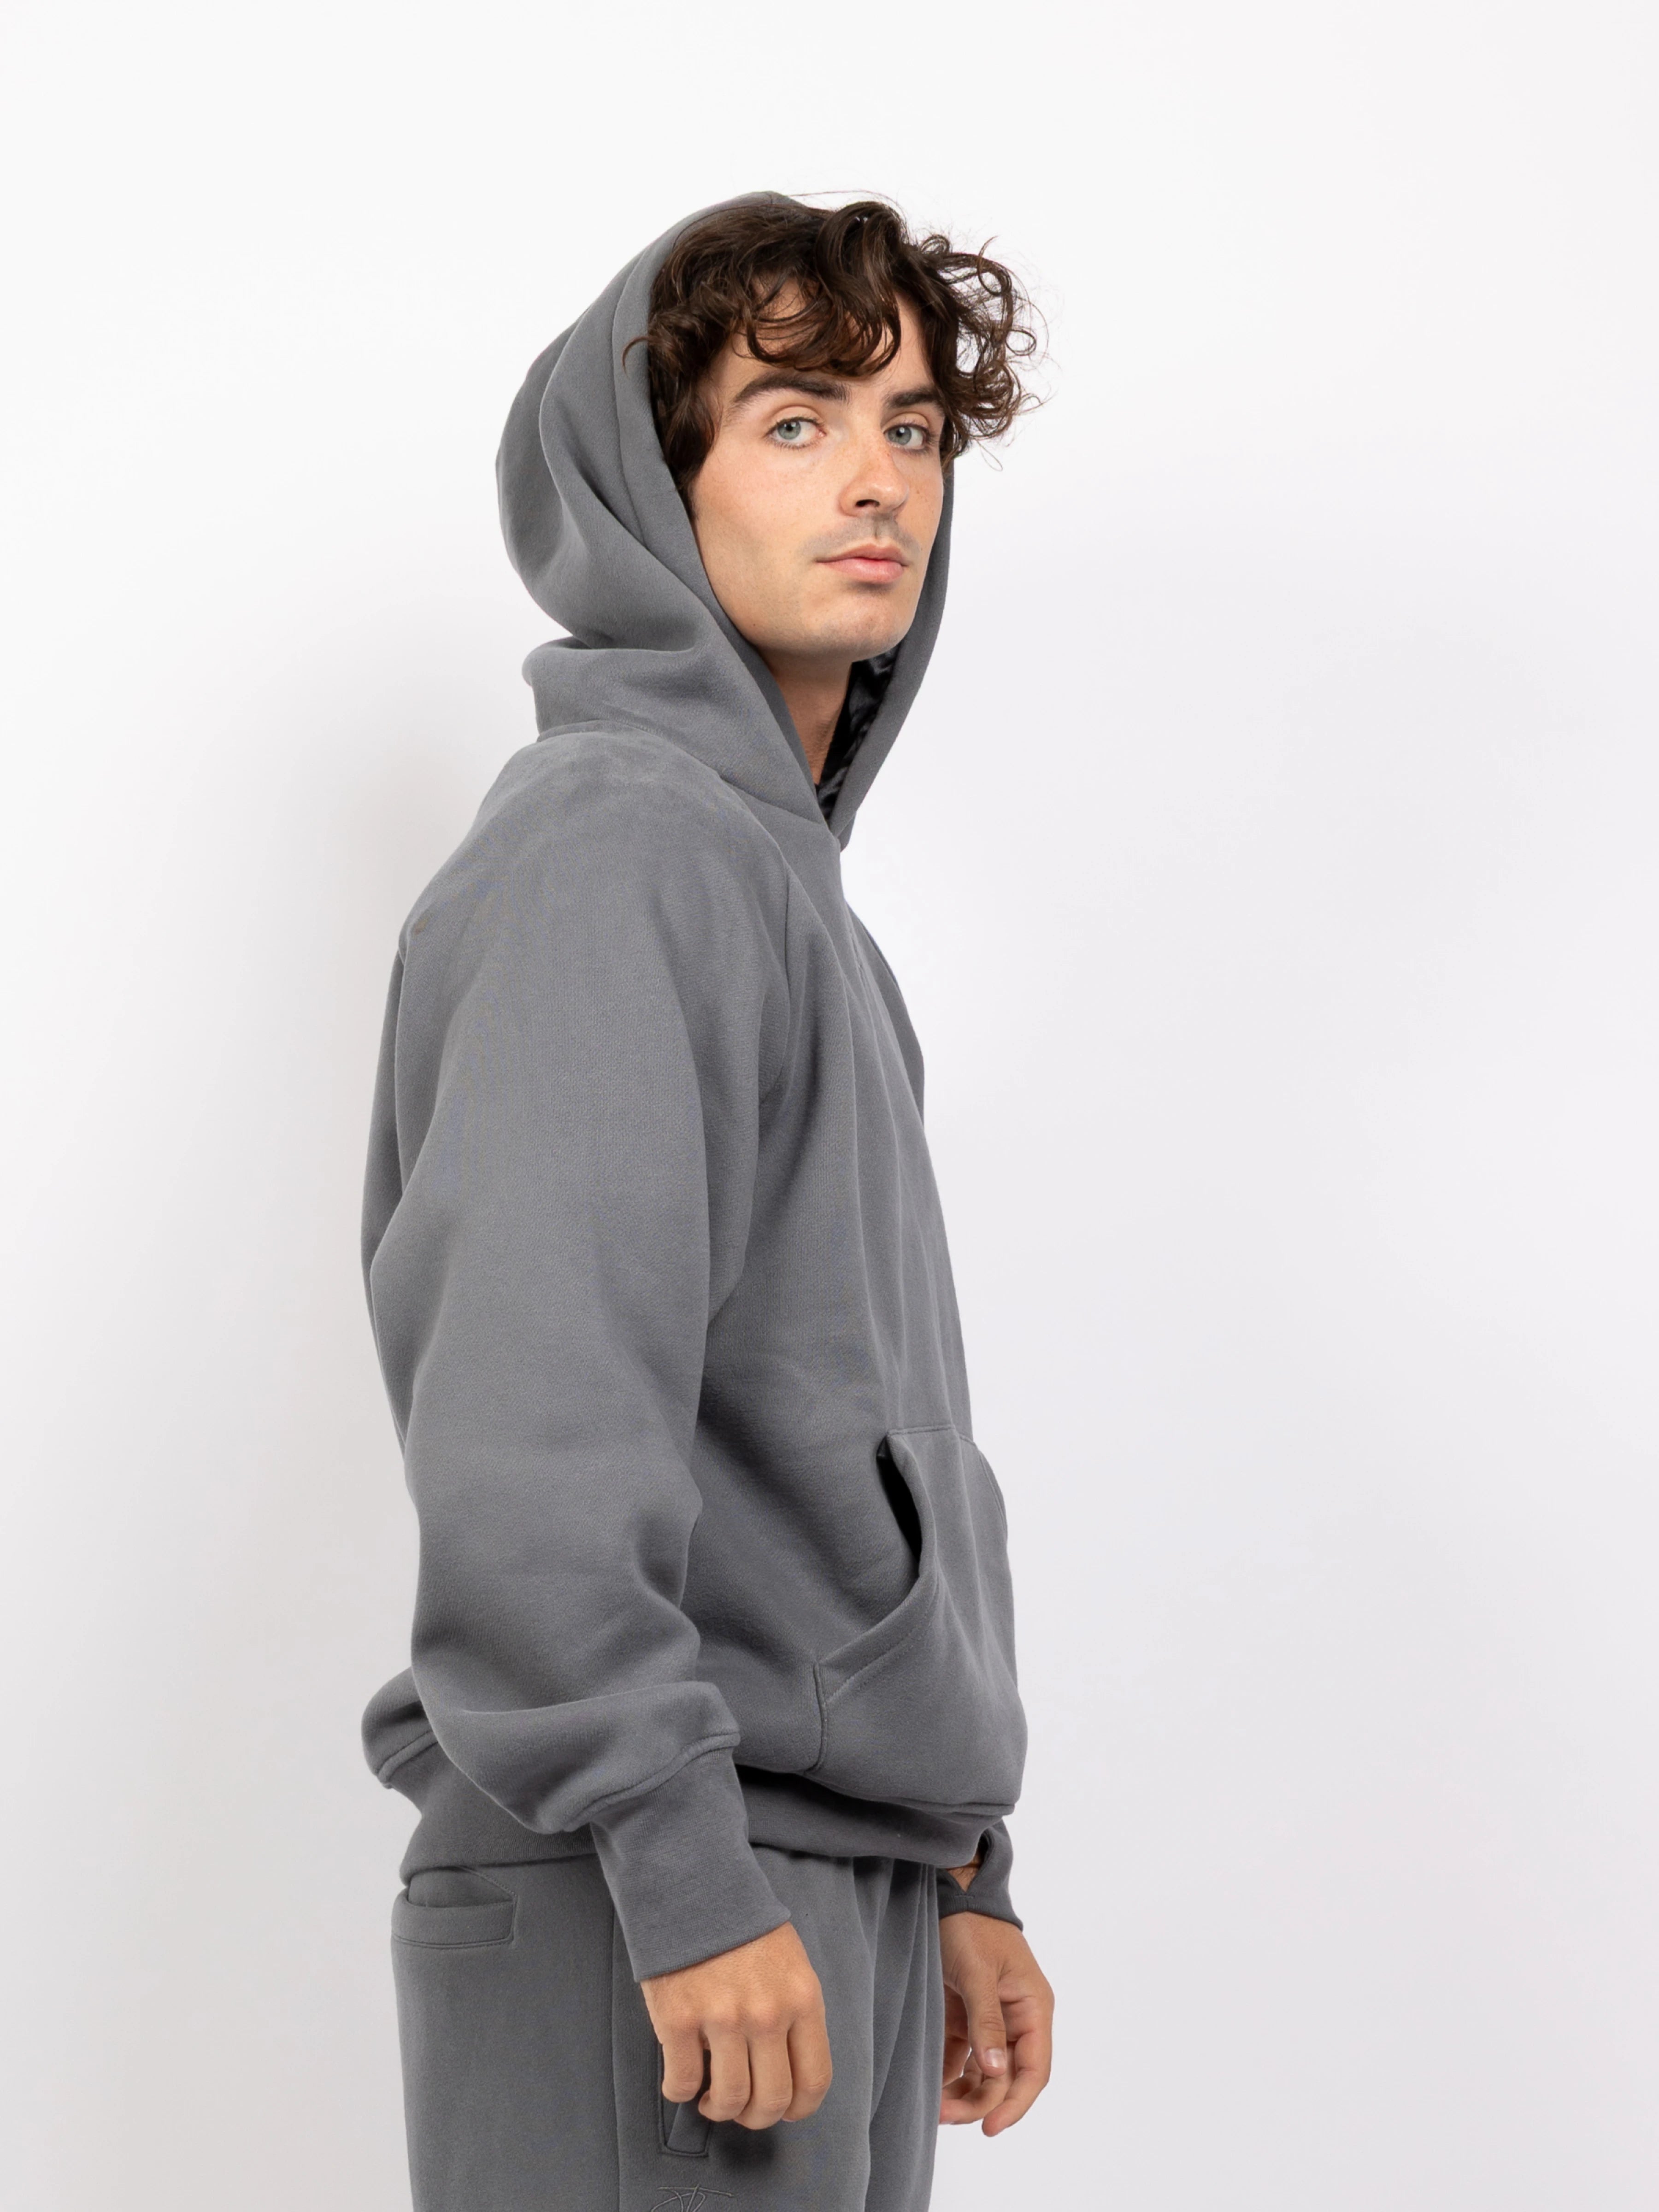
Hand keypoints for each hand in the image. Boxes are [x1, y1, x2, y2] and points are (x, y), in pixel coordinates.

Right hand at [641, 1922, 831, 2130]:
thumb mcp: (790, 1963)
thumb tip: (786, 2071)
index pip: (814, 2080)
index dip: (799, 2108)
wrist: (693, 1887)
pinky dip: (681, 2090)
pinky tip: (682, 2076)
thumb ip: (794, 2013)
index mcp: (802, 1999)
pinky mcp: (679, 2019)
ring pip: (729, 2099)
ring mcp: (722, 2018)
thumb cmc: (743, 1928)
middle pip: (772, 2099)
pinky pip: (682, 2083)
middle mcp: (767, 2013)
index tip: (783, 2109)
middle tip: (741, 2107)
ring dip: (719, 2108)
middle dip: (756, 2116)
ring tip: (711, 2096)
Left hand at [938, 1912, 1053, 2135]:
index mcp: (1033, 2007)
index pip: (1034, 2070)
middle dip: (980, 2101)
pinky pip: (963, 2058)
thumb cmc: (970, 1925)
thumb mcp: (977, 1971)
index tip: (991, 2128)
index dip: (1015, 2103)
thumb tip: (998, 2072)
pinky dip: (950, 2076)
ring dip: (964, 2093)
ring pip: (985, 2074)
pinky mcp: (966, 2017)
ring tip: (934, 2108)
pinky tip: (931, 2088)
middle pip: (1006, 2078)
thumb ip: (987, 2021)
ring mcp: (991, 2020)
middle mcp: (1017, 2019)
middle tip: (944, 2115)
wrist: (949, 1892)